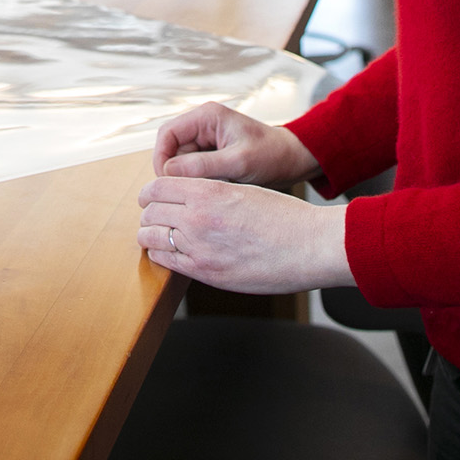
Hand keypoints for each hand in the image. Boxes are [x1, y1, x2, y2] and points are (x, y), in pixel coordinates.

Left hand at [136, 177, 351, 293]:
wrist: (309, 246)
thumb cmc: (284, 217)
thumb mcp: (243, 190)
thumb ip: (210, 194)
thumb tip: (187, 198)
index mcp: (208, 191)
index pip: (157, 186)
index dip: (151, 192)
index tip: (152, 197)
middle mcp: (198, 217)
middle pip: (150, 212)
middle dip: (150, 214)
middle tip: (154, 217)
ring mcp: (199, 247)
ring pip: (150, 237)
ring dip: (151, 235)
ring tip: (158, 235)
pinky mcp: (205, 273)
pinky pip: (165, 261)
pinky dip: (162, 255)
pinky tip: (170, 252)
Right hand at [152, 101, 319, 186]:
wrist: (293, 160)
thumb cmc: (272, 155)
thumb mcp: (238, 162)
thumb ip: (203, 166)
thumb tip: (169, 172)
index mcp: (207, 116)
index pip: (167, 134)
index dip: (161, 157)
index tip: (167, 182)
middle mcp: (202, 124)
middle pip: (170, 148)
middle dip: (174, 171)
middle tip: (183, 193)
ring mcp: (206, 139)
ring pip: (179, 160)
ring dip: (186, 178)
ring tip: (202, 192)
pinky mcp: (211, 153)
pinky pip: (192, 168)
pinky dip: (196, 181)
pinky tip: (209, 190)